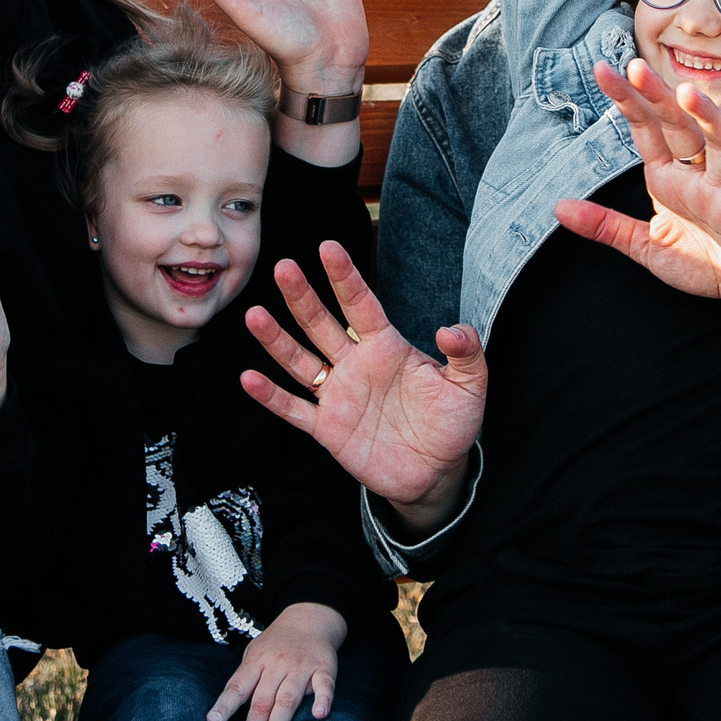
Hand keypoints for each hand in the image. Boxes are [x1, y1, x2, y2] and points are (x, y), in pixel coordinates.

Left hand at [205, 601, 347, 720]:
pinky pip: (325, 685)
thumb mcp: (254, 654)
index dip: (225, 705)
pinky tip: (319, 715)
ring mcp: (301, 666)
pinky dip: (322, 699)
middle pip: (262, 700)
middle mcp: (277, 664)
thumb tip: (224, 713)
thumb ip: (244, 680)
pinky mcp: (324, 668)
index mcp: (257, 662)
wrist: (309, 618)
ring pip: (288, 699)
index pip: (238, 686)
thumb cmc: (276, 644)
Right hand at [239, 243, 485, 533]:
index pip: (361, 304)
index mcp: (386, 347)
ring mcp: (339, 395)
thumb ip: (466, 354)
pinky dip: (271, 397)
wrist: (436, 472)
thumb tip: (450, 329)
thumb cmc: (452, 424)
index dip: (345, 277)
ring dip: (277, 340)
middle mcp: (356, 364)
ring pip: (300, 361)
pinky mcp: (328, 429)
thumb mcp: (470, 387)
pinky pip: (294, 410)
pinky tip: (249, 379)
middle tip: (284, 268)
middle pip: (322, 324)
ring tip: (254, 315)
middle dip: (303, 297)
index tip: (328, 247)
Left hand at [556, 60, 720, 316]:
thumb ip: (606, 225)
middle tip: (636, 67)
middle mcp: (698, 176)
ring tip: (688, 93)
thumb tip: (557, 208)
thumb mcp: (645, 245)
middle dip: (659, 97)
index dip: (627, 100)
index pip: (646, 130)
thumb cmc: (703, 259)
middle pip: (680, 127)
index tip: (602, 70)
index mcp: (670, 178)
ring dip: (707, 118)